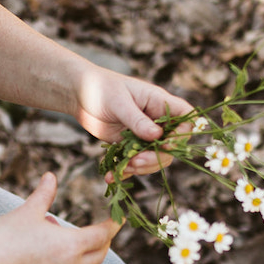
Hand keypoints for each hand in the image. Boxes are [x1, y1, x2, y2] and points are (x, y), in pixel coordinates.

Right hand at [0, 173, 119, 263]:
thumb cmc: (3, 237)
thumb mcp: (27, 210)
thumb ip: (44, 194)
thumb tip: (51, 176)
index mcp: (70, 246)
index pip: (103, 236)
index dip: (113, 224)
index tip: (120, 216)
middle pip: (99, 255)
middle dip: (105, 241)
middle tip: (103, 227)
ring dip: (83, 249)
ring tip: (63, 230)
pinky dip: (68, 258)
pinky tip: (48, 245)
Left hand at [72, 65, 191, 177]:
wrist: (79, 94)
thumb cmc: (101, 87)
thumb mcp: (119, 102)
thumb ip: (137, 120)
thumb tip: (157, 136)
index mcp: (160, 103)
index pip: (185, 119)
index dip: (181, 135)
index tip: (166, 145)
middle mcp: (156, 121)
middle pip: (171, 146)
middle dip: (156, 157)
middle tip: (137, 162)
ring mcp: (144, 135)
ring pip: (154, 158)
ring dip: (141, 167)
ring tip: (123, 168)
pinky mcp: (129, 146)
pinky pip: (134, 162)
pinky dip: (124, 171)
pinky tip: (110, 177)